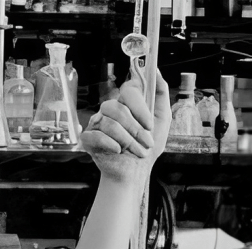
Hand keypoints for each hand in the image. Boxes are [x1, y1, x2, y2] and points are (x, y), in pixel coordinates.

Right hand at [81, 66, 169, 185]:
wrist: (135, 172)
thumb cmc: (147, 147)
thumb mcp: (162, 120)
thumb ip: (160, 94)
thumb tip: (156, 71)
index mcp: (126, 103)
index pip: (128, 89)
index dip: (139, 106)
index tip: (148, 123)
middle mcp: (110, 110)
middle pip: (117, 108)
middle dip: (135, 129)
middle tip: (146, 142)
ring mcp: (98, 123)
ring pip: (109, 123)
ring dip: (127, 141)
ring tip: (136, 151)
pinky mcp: (89, 138)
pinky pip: (96, 136)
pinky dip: (111, 145)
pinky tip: (118, 151)